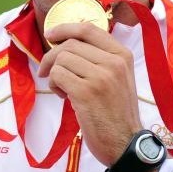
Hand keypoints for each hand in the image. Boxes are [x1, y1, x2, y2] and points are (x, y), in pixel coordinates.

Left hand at [39, 22, 142, 168]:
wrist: (125, 143)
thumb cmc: (116, 112)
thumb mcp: (117, 78)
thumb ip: (99, 58)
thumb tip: (66, 42)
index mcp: (122, 55)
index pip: (88, 29)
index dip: (64, 28)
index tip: (50, 35)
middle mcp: (114, 62)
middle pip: (70, 44)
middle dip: (51, 56)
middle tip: (47, 72)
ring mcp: (101, 76)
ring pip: (61, 59)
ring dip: (54, 74)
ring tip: (64, 90)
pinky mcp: (86, 92)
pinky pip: (57, 75)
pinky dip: (54, 85)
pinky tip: (65, 97)